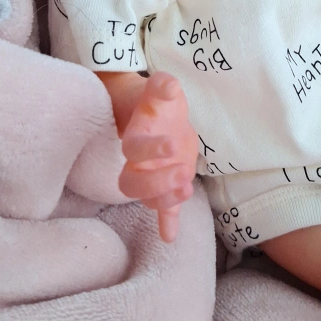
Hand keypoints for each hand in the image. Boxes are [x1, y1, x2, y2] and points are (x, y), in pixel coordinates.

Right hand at [118, 72, 198, 242]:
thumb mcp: (162, 91)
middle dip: (157, 183)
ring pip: (147, 199)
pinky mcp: (166, 187)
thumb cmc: (157, 105)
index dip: (151, 150)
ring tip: (187, 191)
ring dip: (165, 200)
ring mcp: (150, 178)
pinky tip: (170, 236)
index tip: (172, 145)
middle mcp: (137, 164)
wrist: (157, 117)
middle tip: (183, 176)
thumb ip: (163, 87)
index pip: (134, 150)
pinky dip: (166, 224)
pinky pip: (162, 211)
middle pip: (133, 183)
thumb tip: (169, 84)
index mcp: (135, 139)